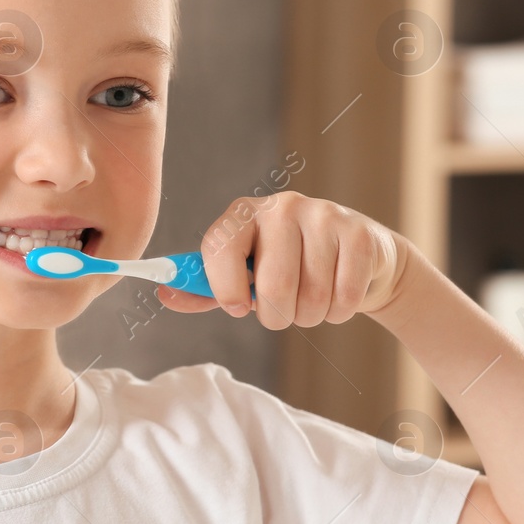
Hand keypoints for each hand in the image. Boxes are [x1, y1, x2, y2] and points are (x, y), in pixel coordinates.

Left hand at [155, 191, 413, 329]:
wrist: (358, 260)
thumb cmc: (291, 270)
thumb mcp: (244, 277)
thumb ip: (206, 289)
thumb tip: (165, 294)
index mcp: (243, 214)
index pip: (219, 247)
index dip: (227, 288)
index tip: (238, 307)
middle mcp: (281, 207)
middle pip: (273, 287)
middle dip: (279, 316)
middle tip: (285, 310)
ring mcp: (322, 215)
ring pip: (311, 298)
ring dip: (312, 316)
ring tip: (313, 300)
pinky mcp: (357, 233)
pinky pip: (344, 296)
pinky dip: (340, 311)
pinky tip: (340, 294)